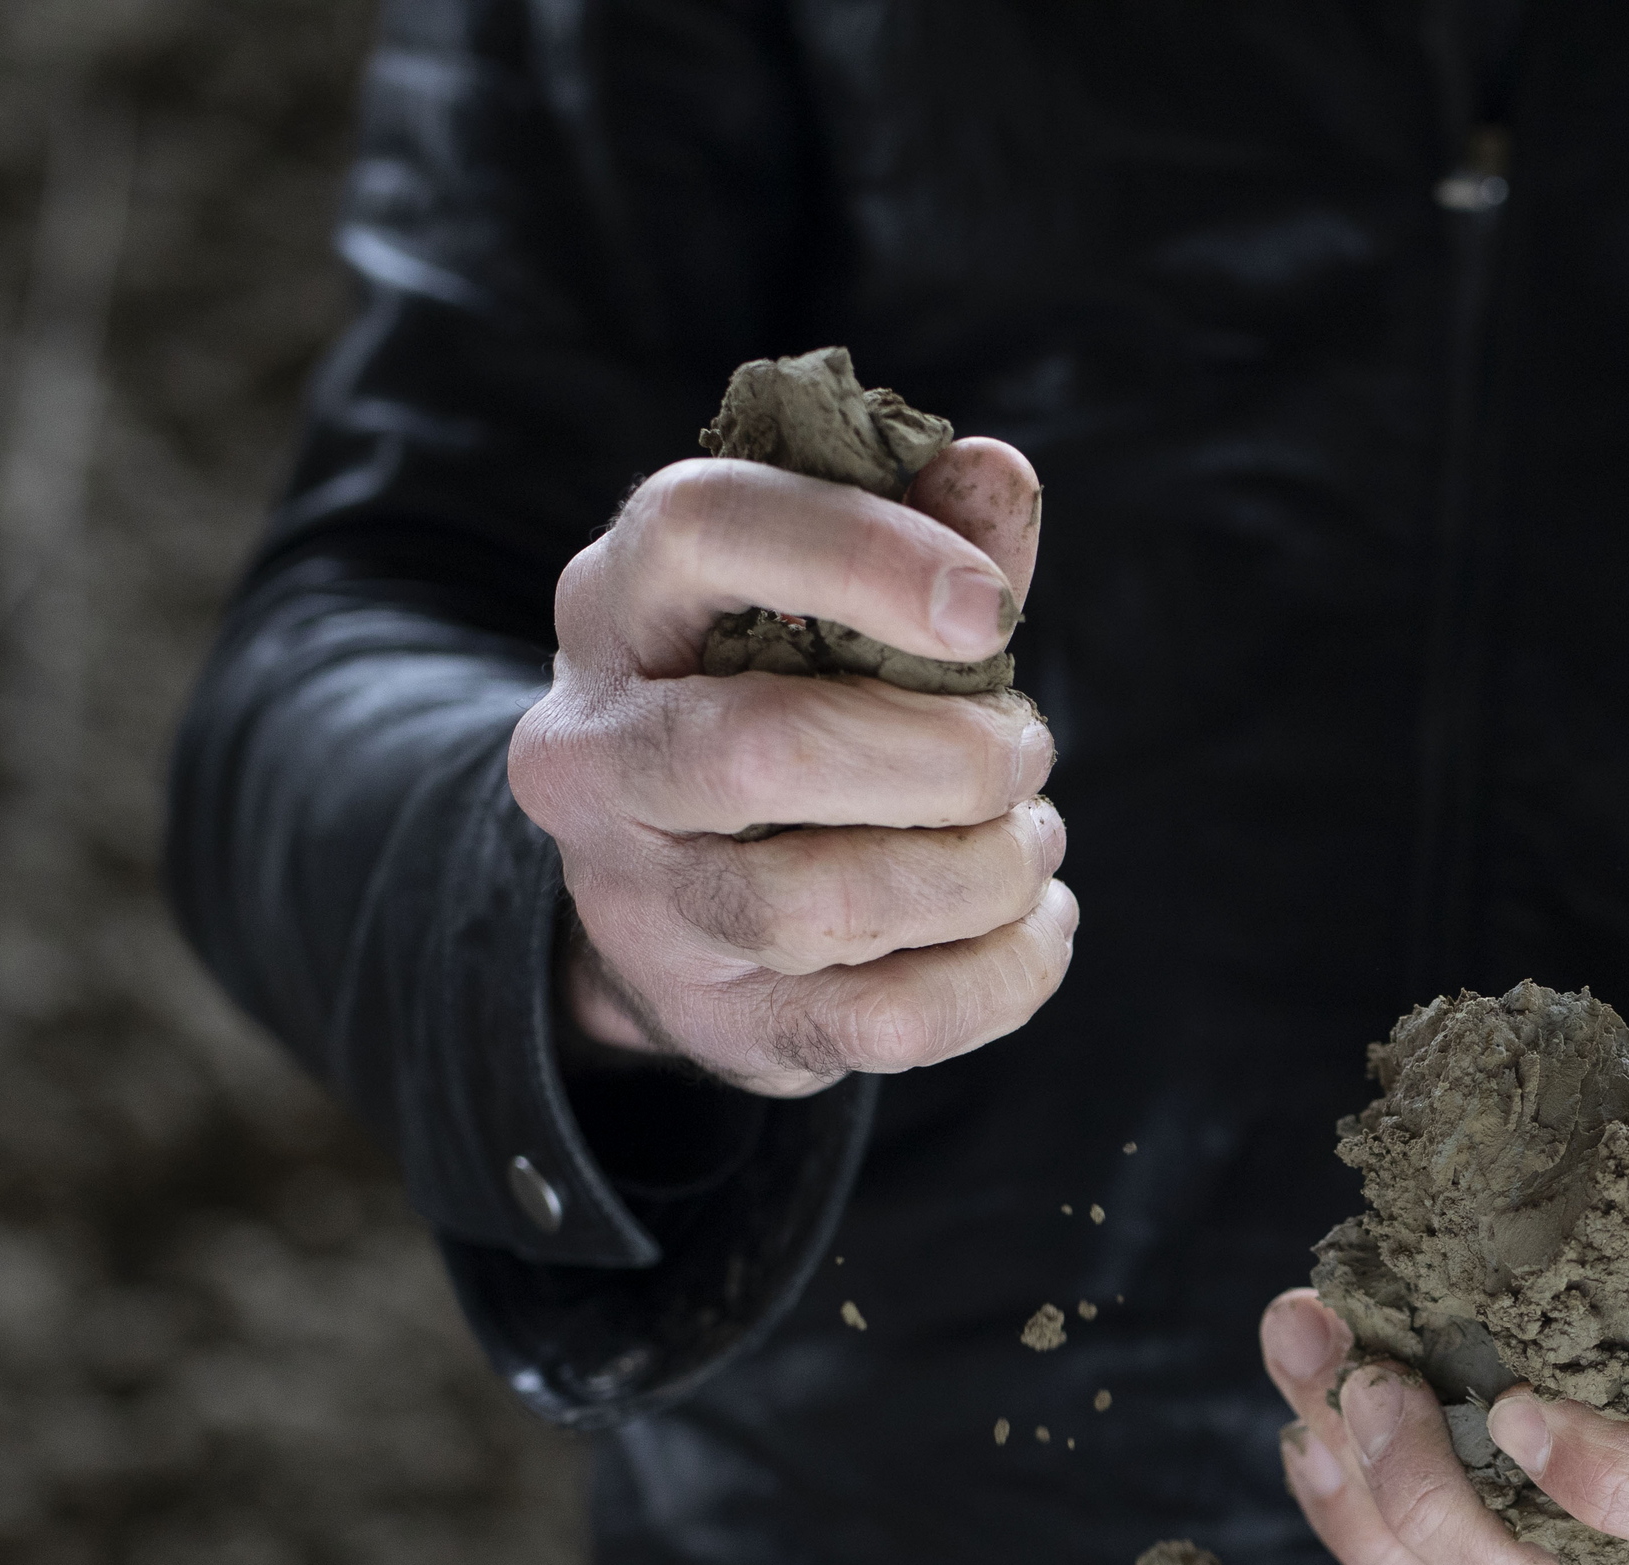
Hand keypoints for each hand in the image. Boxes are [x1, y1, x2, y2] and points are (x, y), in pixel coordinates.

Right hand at [507, 438, 1073, 1096]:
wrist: (683, 895)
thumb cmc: (784, 699)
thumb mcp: (830, 601)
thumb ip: (924, 535)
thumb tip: (999, 479)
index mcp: (614, 605)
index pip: (703, 529)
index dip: (865, 555)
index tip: (992, 610)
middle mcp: (592, 757)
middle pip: (769, 751)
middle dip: (947, 756)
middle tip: (1026, 751)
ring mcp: (638, 905)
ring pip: (829, 904)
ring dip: (982, 871)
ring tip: (1031, 840)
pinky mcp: (714, 1020)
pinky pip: (886, 1022)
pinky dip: (1001, 974)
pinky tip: (1036, 924)